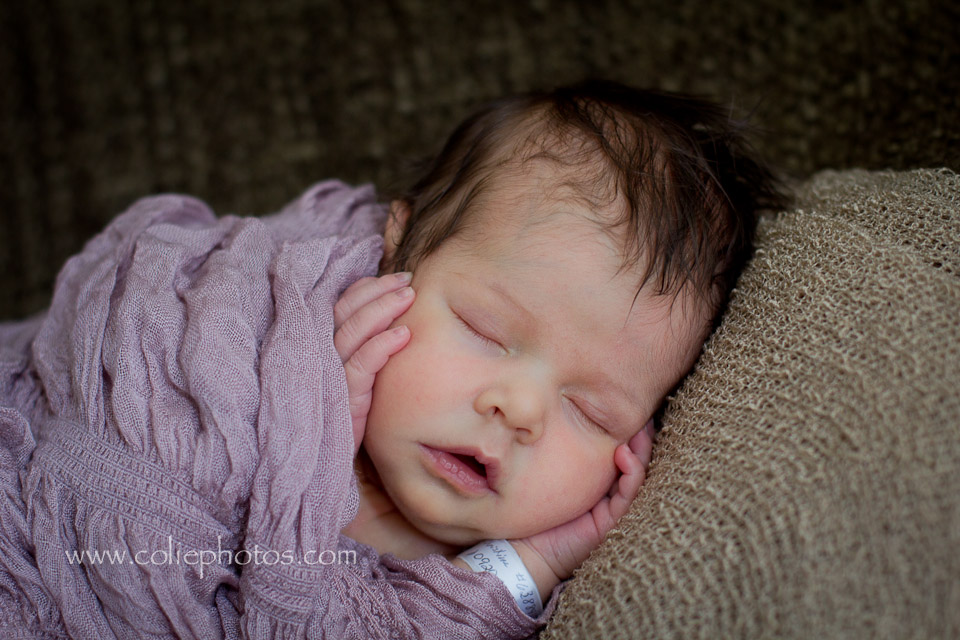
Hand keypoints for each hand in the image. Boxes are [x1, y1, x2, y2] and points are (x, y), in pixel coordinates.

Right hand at [333, 272, 414, 454]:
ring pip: (352, 332)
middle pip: (345, 312)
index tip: (395, 278)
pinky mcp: (342, 400)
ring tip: (408, 296)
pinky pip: (361, 366)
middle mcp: (323, 358)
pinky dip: (381, 347)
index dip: (366, 288)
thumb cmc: (352, 416)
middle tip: (407, 281)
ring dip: (382, 310)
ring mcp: (330, 378)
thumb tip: (397, 319)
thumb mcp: (361, 378)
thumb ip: (367, 348)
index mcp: (326, 349)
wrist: (335, 463)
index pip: (341, 307)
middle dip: (377, 291)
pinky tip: (404, 335)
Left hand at [511, 421, 654, 590]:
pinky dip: (631, 473)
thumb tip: (564, 418)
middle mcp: (612, 496)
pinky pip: (627, 495)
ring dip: (641, 452)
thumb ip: (564, 453)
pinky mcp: (613, 522)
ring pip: (637, 477)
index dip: (629, 435)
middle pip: (636, 463)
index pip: (622, 455)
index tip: (628, 411)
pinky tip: (625, 455)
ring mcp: (615, 509)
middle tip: (644, 417)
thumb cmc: (538, 512)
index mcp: (601, 485)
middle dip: (642, 440)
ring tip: (641, 431)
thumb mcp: (554, 476)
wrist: (529, 550)